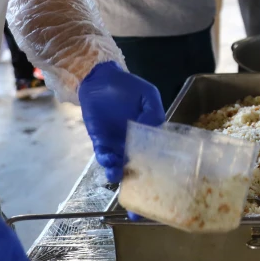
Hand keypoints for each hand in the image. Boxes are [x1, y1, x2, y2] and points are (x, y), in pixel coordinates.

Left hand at [79, 62, 164, 182]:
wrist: (99, 81)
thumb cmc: (126, 86)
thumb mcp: (147, 94)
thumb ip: (155, 111)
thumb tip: (155, 130)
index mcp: (149, 132)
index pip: (156, 150)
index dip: (158, 161)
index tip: (160, 171)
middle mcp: (134, 142)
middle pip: (139, 163)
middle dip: (139, 174)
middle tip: (140, 179)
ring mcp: (117, 145)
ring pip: (121, 164)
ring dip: (121, 172)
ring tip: (121, 174)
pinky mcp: (101, 143)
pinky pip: (104, 156)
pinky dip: (107, 162)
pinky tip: (110, 162)